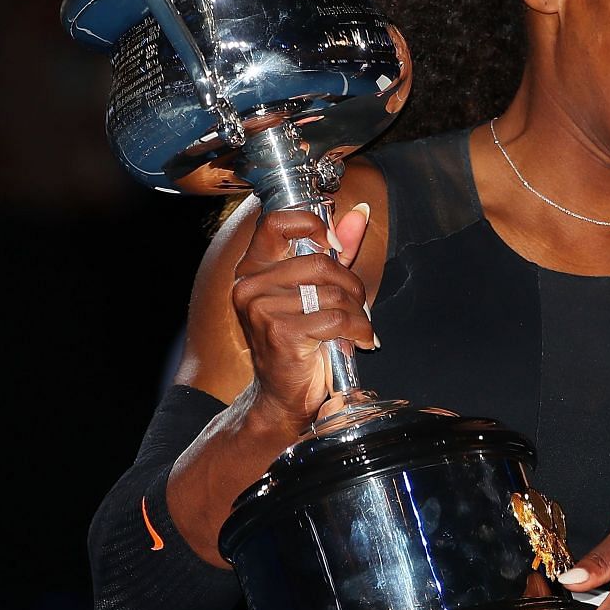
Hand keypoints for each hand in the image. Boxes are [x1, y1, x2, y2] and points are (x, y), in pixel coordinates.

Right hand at [229, 203, 375, 429]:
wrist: (283, 396)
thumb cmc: (299, 343)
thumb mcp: (317, 290)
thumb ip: (335, 251)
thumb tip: (359, 213)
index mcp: (253, 268)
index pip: (276, 222)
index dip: (312, 225)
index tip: (333, 244)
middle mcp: (249, 285)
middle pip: (318, 262)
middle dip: (350, 284)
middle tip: (358, 303)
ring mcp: (261, 308)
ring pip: (331, 293)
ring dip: (357, 312)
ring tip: (359, 326)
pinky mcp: (279, 332)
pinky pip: (335, 319)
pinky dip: (357, 329)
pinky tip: (360, 339)